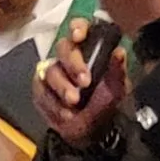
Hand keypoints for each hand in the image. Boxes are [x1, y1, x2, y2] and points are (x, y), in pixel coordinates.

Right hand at [35, 18, 131, 150]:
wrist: (91, 132)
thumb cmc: (105, 103)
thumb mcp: (117, 87)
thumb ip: (117, 69)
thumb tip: (119, 52)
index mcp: (89, 50)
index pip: (80, 28)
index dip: (78, 27)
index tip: (79, 36)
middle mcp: (68, 57)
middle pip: (63, 48)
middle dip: (73, 64)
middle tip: (84, 81)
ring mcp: (52, 72)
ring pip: (50, 71)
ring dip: (63, 87)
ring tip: (74, 102)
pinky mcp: (40, 90)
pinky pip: (41, 91)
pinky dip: (53, 103)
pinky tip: (65, 112)